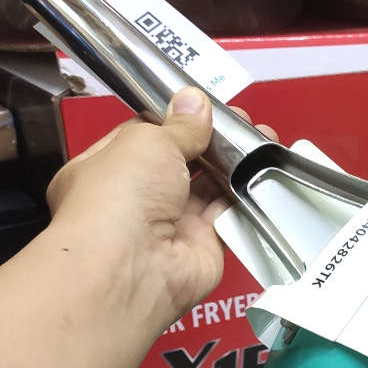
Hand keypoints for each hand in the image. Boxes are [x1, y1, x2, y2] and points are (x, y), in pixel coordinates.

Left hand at [45, 87, 275, 328]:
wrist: (132, 268)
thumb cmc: (121, 196)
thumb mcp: (148, 142)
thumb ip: (179, 125)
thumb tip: (196, 100)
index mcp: (104, 168)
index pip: (142, 137)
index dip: (174, 119)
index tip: (203, 105)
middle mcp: (135, 198)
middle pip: (180, 162)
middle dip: (210, 140)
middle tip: (241, 121)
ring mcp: (169, 224)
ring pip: (206, 188)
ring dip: (232, 165)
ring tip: (262, 139)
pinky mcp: (201, 246)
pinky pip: (226, 216)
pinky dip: (243, 197)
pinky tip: (263, 172)